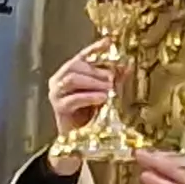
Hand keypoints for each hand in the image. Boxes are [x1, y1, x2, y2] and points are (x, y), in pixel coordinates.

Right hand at [46, 44, 115, 171]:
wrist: (79, 140)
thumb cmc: (91, 115)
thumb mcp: (106, 92)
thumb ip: (114, 79)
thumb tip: (128, 65)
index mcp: (70, 72)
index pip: (82, 55)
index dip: (94, 48)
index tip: (109, 42)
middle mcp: (60, 80)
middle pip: (76, 65)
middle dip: (97, 70)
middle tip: (113, 77)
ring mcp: (56, 93)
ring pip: (72, 78)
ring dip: (93, 81)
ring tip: (109, 88)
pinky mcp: (58, 108)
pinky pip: (73, 98)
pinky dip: (89, 96)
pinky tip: (102, 98)